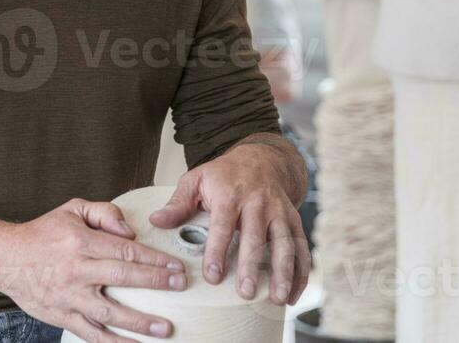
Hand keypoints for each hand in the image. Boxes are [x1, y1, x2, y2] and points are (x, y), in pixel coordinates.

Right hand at [0, 197, 187, 341]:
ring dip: (139, 322)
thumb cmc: (42, 233)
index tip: (176, 265)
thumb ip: (104, 213)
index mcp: (80, 241)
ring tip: (164, 328)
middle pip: (122, 276)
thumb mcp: (72, 210)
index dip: (154, 258)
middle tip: (180, 285)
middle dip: (155, 282)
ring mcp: (69, 296)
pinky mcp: (62, 316)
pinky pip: (91, 333)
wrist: (5, 258)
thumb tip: (130, 231)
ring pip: (109, 311)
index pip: (125, 250)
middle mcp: (76, 269)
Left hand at [149, 139, 310, 305]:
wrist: (262, 159)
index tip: (212, 276)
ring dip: (283, 272)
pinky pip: (302, 247)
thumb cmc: (224, 174)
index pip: (222, 225)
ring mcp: (279, 212)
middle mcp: (258, 203)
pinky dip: (302, 271)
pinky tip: (294, 294)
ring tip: (277, 299)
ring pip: (285, 243)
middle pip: (256, 237)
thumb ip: (178, 202)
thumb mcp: (196, 179)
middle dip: (252, 266)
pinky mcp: (293, 220)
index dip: (217, 251)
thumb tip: (156, 221)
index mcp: (230, 194)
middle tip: (246, 292)